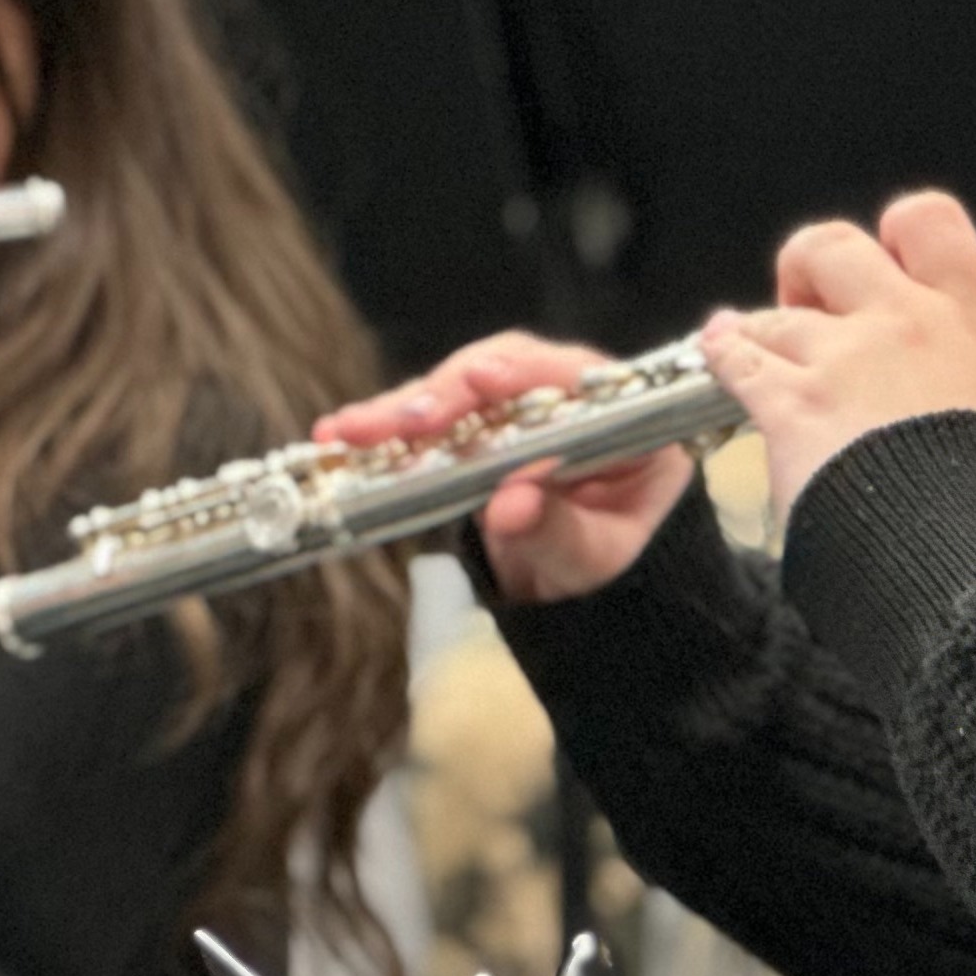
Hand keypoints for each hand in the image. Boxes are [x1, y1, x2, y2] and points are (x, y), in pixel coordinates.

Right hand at [317, 332, 692, 605]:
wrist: (588, 602)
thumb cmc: (612, 576)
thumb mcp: (594, 564)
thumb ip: (558, 532)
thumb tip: (510, 504)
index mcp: (631, 422)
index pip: (577, 378)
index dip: (526, 373)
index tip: (480, 381)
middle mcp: (575, 401)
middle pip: (506, 373)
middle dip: (443, 394)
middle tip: (394, 423)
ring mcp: (524, 413)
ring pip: (460, 392)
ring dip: (401, 410)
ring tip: (347, 432)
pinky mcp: (484, 433)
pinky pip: (437, 423)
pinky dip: (392, 432)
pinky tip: (344, 439)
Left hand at [700, 191, 975, 521]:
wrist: (962, 558)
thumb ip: (961, 366)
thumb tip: (944, 367)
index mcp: (964, 320)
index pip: (928, 220)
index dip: (893, 232)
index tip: (881, 262)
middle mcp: (903, 323)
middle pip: (833, 245)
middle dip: (807, 266)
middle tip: (807, 300)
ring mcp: (844, 360)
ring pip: (776, 315)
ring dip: (761, 333)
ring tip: (754, 349)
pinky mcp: (793, 404)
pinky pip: (738, 357)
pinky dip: (723, 354)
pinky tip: (718, 355)